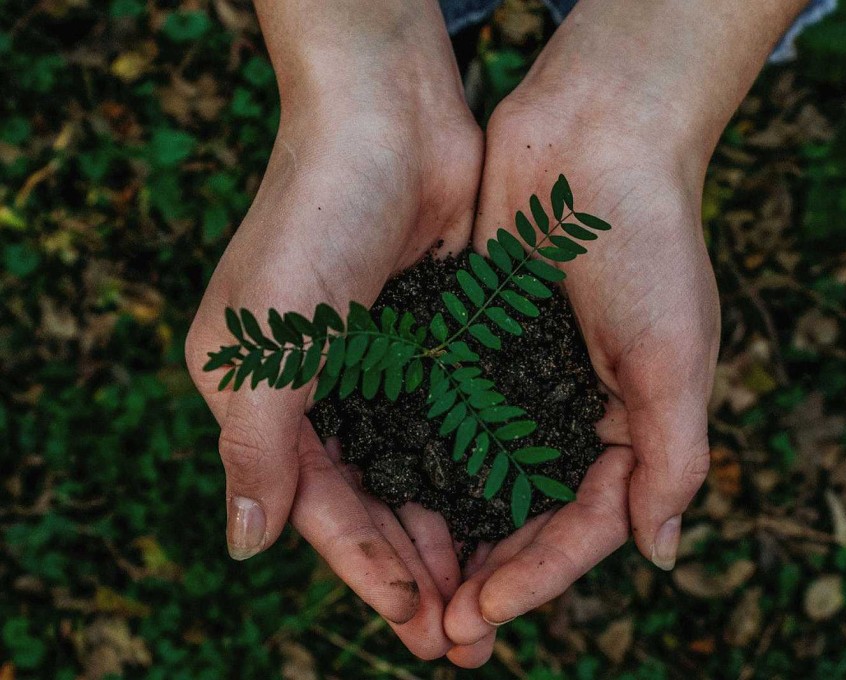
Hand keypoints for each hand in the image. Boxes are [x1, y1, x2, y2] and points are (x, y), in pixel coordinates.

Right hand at [185, 1, 482, 658]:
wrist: (386, 121)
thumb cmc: (312, 223)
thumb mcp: (264, 343)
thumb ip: (255, 448)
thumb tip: (244, 546)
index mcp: (266, 398)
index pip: (318, 507)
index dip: (365, 568)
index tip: (415, 622)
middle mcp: (324, 392)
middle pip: (373, 503)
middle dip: (416, 571)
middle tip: (464, 638)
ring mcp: (385, 369)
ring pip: (420, 474)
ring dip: (453, 535)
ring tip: (492, 598)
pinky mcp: (437, 343)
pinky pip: (458, 425)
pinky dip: (479, 472)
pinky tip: (510, 515)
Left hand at [442, 62, 719, 666]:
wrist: (596, 138)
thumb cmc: (650, 244)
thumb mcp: (677, 356)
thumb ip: (673, 457)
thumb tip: (660, 554)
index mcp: (626, 426)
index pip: (582, 526)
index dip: (537, 577)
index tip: (483, 615)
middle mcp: (567, 412)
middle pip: (523, 516)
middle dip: (485, 575)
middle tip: (438, 634)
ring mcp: (516, 380)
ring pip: (476, 477)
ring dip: (446, 533)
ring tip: (407, 590)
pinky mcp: (471, 343)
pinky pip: (442, 415)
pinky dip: (419, 460)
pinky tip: (385, 498)